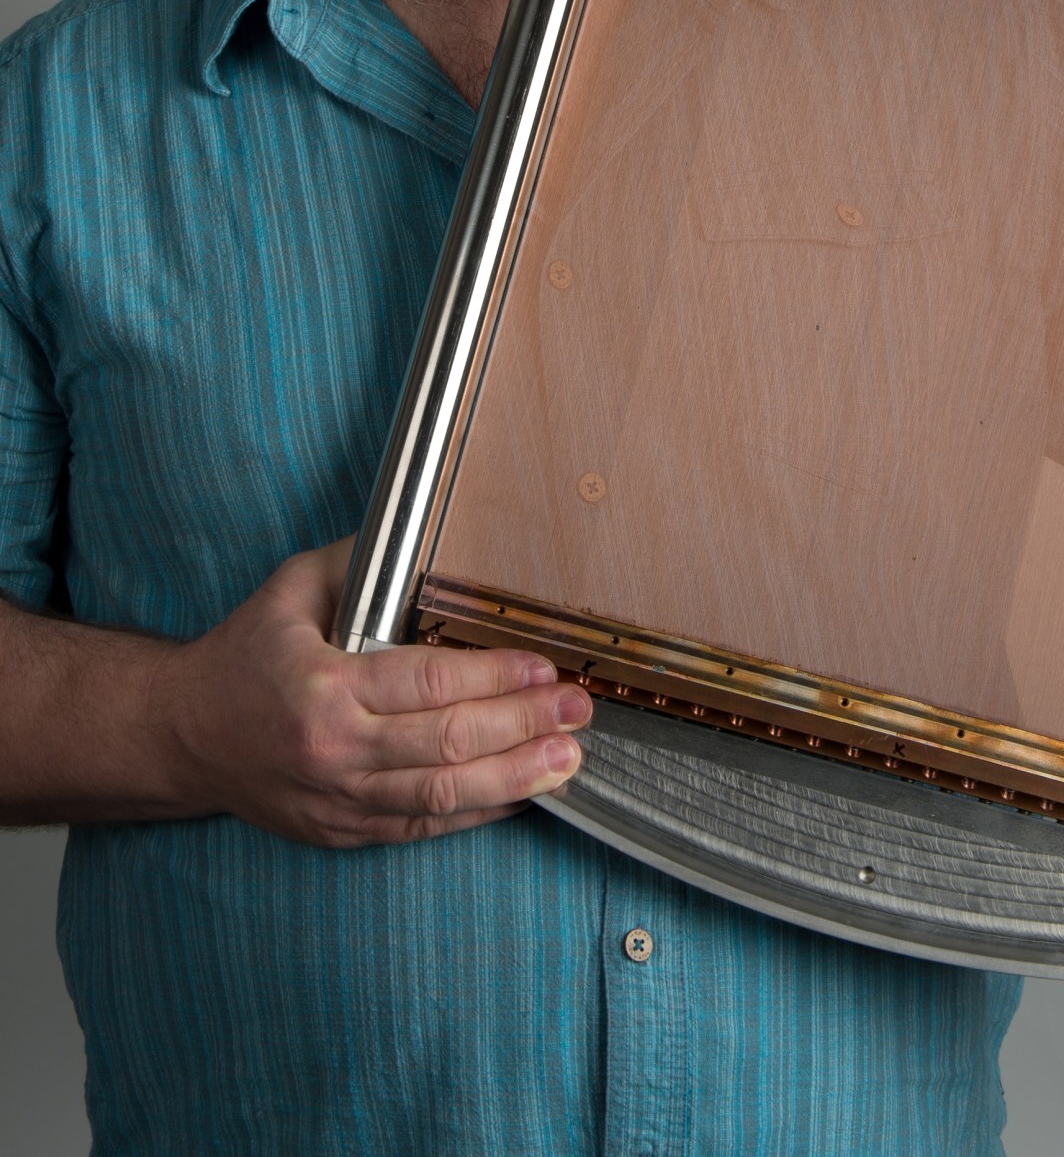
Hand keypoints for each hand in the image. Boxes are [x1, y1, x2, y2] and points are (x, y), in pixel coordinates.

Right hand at [151, 538, 589, 846]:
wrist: (181, 737)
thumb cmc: (243, 657)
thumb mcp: (291, 590)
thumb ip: (358, 564)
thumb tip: (421, 536)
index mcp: (324, 687)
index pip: (427, 684)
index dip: (494, 678)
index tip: (543, 667)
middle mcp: (335, 751)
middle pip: (447, 743)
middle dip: (523, 725)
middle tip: (577, 709)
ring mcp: (339, 801)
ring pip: (443, 797)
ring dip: (514, 777)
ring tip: (568, 759)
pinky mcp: (342, 832)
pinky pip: (422, 828)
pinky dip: (478, 815)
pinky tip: (522, 795)